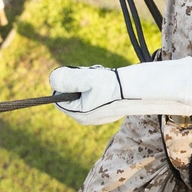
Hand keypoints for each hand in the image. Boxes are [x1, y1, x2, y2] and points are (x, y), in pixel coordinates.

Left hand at [50, 55, 191, 126]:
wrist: (139, 90)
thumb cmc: (112, 86)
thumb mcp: (86, 79)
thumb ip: (66, 79)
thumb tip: (52, 80)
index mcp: (78, 113)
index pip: (58, 97)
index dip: (64, 83)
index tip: (76, 75)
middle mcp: (86, 117)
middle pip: (71, 93)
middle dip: (78, 80)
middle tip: (91, 74)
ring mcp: (97, 114)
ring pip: (84, 91)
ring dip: (89, 80)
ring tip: (102, 77)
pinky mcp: (106, 108)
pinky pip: (95, 94)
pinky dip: (100, 84)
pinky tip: (110, 81)